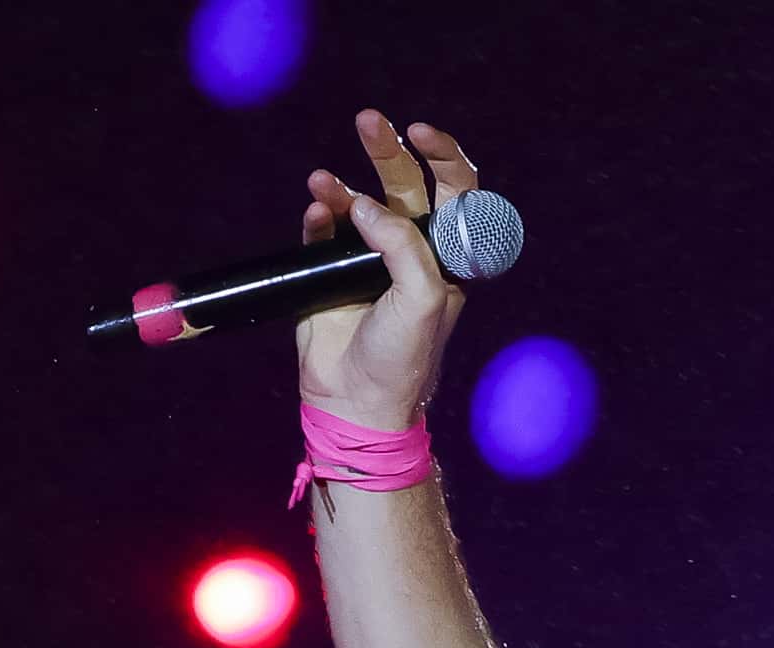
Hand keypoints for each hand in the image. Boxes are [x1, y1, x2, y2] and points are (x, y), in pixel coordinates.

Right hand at [296, 110, 479, 431]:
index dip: (445, 157)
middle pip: (405, 185)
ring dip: (342, 184)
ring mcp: (369, 258)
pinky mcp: (329, 269)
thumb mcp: (423, 299)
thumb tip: (367, 206)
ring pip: (359, 201)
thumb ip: (404, 246)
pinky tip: (315, 210)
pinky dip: (319, 215)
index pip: (458, 194)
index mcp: (449, 258)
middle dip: (388, 150)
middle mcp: (412, 252)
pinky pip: (323, 229)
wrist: (356, 401)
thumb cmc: (404, 357)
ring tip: (322, 180)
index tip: (421, 134)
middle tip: (369, 120)